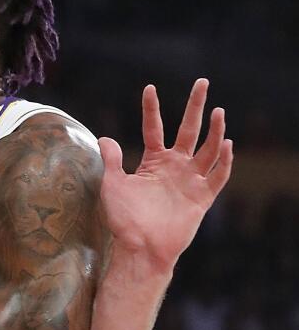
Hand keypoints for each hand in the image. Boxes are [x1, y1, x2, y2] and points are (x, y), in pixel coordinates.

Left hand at [97, 79, 232, 272]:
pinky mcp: (202, 197)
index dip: (151, 109)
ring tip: (218, 111)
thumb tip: (104, 138)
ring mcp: (190, 180)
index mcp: (154, 161)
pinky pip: (217, 176)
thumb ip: (112, 161)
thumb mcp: (113, 185)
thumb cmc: (124, 220)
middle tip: (202, 82)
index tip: (149, 88)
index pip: (154, 128)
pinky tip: (225, 144)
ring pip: (208, 149)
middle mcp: (175, 167)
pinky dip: (223, 161)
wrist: (139, 247)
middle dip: (195, 106)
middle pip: (189, 130)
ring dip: (215, 130)